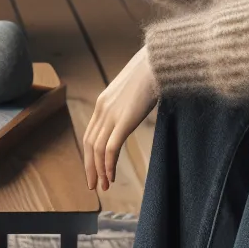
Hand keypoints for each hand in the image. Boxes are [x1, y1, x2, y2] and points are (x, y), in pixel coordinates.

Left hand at [83, 45, 160, 191]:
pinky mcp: (124, 120)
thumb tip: (134, 110)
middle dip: (91, 167)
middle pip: (89, 144)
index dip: (90, 155)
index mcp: (103, 102)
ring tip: (104, 186)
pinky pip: (111, 148)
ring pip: (98, 149)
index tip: (94, 170)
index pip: (90, 134)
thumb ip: (128, 103)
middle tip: (94, 185)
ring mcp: (112, 114)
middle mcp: (102, 109)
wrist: (158, 61)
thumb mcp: (133, 90)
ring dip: (100, 171)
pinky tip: (111, 177)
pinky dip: (108, 165)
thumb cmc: (151, 73)